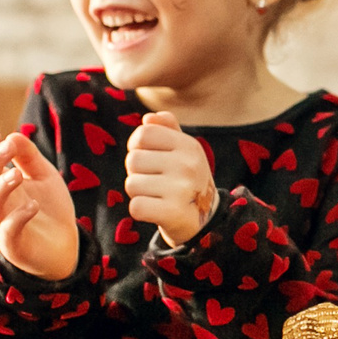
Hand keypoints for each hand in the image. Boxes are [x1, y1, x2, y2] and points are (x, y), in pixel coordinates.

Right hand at [0, 130, 80, 281]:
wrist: (66, 247)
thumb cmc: (50, 209)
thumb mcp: (44, 176)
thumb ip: (29, 156)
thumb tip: (12, 135)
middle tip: (7, 147)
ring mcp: (3, 226)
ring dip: (0, 187)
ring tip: (17, 174)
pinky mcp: (15, 247)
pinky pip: (8, 232)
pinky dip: (18, 217)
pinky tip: (33, 206)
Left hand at [124, 113, 218, 243]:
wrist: (205, 220)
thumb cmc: (187, 180)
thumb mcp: (184, 151)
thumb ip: (167, 129)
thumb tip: (149, 118)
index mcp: (189, 146)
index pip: (144, 133)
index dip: (137, 145)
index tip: (147, 156)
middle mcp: (188, 165)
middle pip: (133, 159)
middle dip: (137, 172)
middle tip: (155, 181)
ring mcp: (182, 190)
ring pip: (131, 184)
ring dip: (138, 192)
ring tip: (157, 196)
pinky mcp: (172, 213)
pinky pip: (136, 206)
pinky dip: (140, 210)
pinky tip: (156, 210)